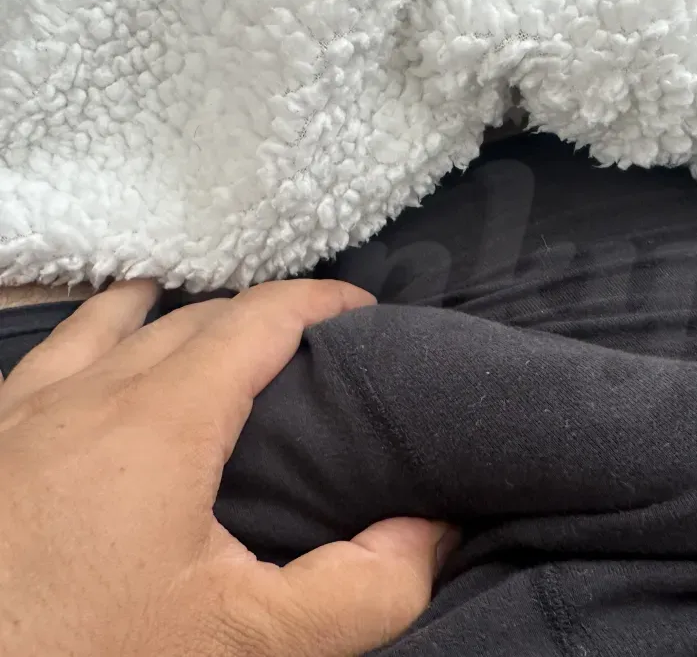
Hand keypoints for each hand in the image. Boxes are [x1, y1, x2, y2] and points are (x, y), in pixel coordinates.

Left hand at [0, 280, 457, 655]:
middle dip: (261, 317)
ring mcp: (19, 411)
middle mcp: (86, 393)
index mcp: (160, 421)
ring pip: (112, 324)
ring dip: (173, 313)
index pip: (257, 320)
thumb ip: (360, 591)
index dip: (318, 301)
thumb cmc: (85, 654)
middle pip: (193, 319)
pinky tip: (94, 347)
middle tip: (310, 348)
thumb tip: (429, 532)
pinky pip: (47, 353)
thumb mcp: (244, 644)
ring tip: (208, 321)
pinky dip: (93, 330)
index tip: (363, 309)